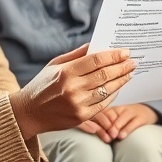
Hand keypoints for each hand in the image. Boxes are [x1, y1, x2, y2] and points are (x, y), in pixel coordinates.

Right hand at [10, 44, 135, 139]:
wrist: (28, 113)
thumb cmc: (42, 85)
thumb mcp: (55, 65)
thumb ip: (77, 55)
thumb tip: (97, 44)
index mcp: (66, 72)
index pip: (96, 60)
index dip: (114, 55)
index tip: (125, 51)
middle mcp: (73, 88)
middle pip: (105, 74)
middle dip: (122, 67)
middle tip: (133, 61)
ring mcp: (78, 104)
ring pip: (108, 90)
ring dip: (122, 80)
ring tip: (129, 73)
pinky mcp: (81, 117)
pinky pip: (103, 104)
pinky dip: (113, 94)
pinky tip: (118, 87)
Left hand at [77, 104, 157, 141]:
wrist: (147, 113)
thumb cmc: (125, 120)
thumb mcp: (114, 120)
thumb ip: (101, 126)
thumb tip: (86, 133)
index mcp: (112, 109)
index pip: (102, 112)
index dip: (97, 120)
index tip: (91, 129)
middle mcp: (121, 108)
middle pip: (112, 115)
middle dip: (106, 125)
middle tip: (103, 134)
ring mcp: (132, 112)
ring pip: (123, 117)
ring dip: (117, 126)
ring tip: (112, 136)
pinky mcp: (141, 117)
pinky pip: (134, 123)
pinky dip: (127, 129)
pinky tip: (122, 136)